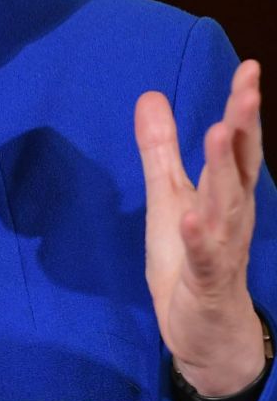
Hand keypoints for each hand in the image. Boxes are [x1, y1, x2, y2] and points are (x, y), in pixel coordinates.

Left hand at [136, 60, 265, 400]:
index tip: (249, 67)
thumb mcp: (169, 195)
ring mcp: (220, 248)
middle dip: (244, 125)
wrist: (205, 332)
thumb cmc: (191, 257)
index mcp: (224, 192)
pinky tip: (191, 219)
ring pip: (225, 205)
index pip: (236, 143)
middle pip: (238, 165)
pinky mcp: (204, 282)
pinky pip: (202, 258)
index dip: (242, 107)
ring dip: (223, 169)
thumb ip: (160, 148)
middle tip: (249, 85)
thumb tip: (150, 95)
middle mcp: (230, 215)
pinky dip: (198, 238)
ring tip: (220, 131)